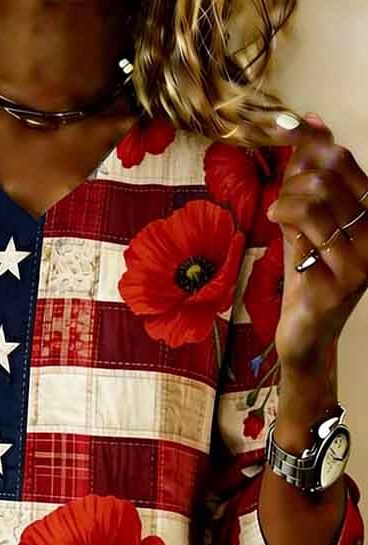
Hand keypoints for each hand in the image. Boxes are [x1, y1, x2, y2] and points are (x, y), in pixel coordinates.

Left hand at [263, 111, 367, 379]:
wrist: (306, 331)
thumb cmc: (309, 272)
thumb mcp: (308, 217)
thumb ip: (309, 173)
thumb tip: (310, 119)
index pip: (342, 159)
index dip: (308, 142)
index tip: (282, 128)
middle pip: (324, 177)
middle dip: (291, 183)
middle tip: (281, 202)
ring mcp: (362, 260)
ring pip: (312, 202)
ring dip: (284, 204)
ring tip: (279, 217)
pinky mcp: (340, 283)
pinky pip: (301, 238)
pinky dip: (286, 232)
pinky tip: (288, 241)